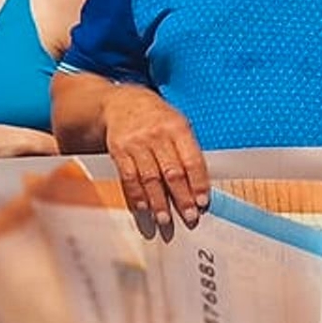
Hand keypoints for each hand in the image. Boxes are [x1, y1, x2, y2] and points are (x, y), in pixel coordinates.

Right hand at [100, 82, 208, 224]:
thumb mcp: (178, 123)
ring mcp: (136, 143)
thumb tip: (198, 186)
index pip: (191, 160)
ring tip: (165, 220)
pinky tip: (144, 208)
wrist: (121, 103)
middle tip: (189, 217)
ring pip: (150, 178)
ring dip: (158, 202)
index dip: (198, 183)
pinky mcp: (119, 151)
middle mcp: (157, 135)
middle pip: (171, 172)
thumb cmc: (157, 117)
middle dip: (182, 198)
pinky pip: (129, 177)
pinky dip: (137, 196)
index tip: (202, 202)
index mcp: (178, 128)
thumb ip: (188, 150)